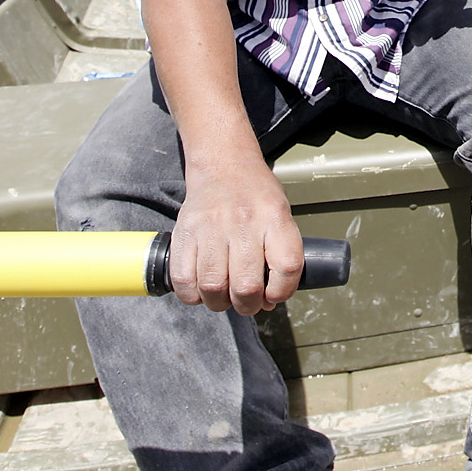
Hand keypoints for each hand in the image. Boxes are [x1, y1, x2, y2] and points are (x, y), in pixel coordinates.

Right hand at [170, 158, 303, 315]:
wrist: (223, 165)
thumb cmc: (255, 194)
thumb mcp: (281, 214)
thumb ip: (280, 255)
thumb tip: (267, 300)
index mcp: (274, 216)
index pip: (287, 266)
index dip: (282, 292)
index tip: (274, 295)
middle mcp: (244, 221)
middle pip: (246, 285)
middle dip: (248, 305)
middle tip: (246, 302)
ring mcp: (211, 226)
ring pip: (213, 287)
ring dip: (219, 303)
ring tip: (223, 296)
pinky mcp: (185, 231)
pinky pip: (183, 278)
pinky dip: (192, 294)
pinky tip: (201, 288)